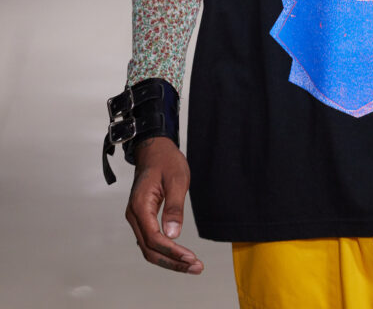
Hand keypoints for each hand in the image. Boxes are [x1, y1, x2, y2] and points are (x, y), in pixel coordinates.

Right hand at [125, 136, 203, 273]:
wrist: (154, 148)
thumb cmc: (166, 160)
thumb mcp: (176, 180)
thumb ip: (174, 207)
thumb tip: (174, 235)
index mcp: (140, 206)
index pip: (154, 239)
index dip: (172, 252)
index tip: (191, 258)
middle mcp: (134, 215)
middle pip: (150, 250)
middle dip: (173, 262)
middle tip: (196, 267)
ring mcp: (137, 217)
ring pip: (149, 248)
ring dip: (169, 260)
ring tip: (192, 265)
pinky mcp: (143, 217)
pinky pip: (151, 240)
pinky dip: (165, 251)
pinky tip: (180, 255)